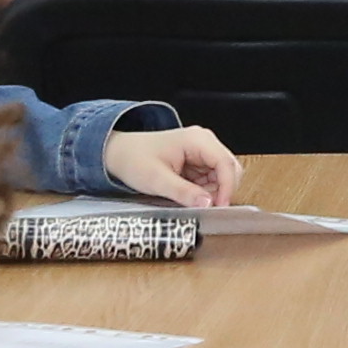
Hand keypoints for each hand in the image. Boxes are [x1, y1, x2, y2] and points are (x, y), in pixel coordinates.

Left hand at [106, 127, 241, 208]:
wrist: (118, 153)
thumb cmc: (134, 159)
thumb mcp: (157, 180)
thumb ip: (183, 192)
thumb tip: (207, 204)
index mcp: (198, 140)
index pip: (225, 163)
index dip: (227, 187)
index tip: (220, 207)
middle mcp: (204, 142)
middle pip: (229, 169)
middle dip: (221, 191)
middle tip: (205, 208)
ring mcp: (202, 151)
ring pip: (222, 176)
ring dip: (212, 192)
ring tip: (190, 200)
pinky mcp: (198, 161)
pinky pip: (212, 179)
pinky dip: (205, 191)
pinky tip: (189, 195)